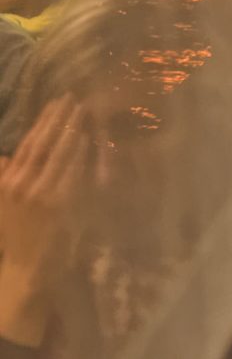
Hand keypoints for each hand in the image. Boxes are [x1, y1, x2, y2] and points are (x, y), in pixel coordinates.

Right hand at [0, 96, 89, 346]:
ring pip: (58, 154)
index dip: (41, 122)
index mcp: (7, 183)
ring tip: (82, 111)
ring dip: (71, 130)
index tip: (54, 103)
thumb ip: (2, 177)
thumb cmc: (17, 235)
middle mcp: (20, 185)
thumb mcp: (3, 204)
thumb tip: (3, 156)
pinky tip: (87, 138)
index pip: (26, 144)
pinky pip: (72, 171)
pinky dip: (79, 153)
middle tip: (72, 99)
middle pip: (42, 144)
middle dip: (58, 119)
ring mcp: (41, 194)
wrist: (26, 268)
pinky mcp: (60, 204)